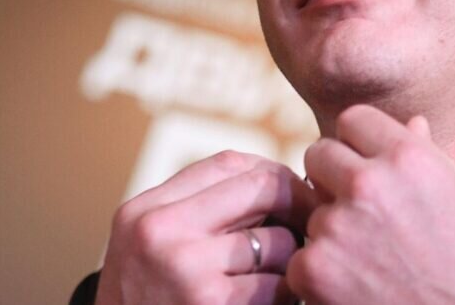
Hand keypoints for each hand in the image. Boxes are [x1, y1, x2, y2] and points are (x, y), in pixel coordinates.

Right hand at [95, 150, 316, 304]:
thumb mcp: (149, 248)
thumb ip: (197, 212)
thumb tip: (280, 184)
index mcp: (144, 210)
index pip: (228, 163)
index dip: (271, 173)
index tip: (290, 193)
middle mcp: (160, 231)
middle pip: (260, 188)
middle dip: (296, 204)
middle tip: (310, 224)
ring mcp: (185, 268)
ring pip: (278, 241)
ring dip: (289, 260)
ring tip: (276, 278)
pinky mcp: (212, 303)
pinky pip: (277, 285)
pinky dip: (283, 295)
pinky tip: (269, 304)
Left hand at [287, 106, 454, 303]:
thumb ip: (429, 158)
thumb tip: (413, 124)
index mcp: (409, 158)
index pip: (354, 119)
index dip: (358, 143)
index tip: (363, 161)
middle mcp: (370, 183)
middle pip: (319, 154)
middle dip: (333, 178)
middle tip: (359, 211)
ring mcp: (338, 225)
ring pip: (312, 209)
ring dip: (331, 230)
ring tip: (372, 259)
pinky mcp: (314, 268)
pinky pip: (300, 256)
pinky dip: (319, 275)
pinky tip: (356, 286)